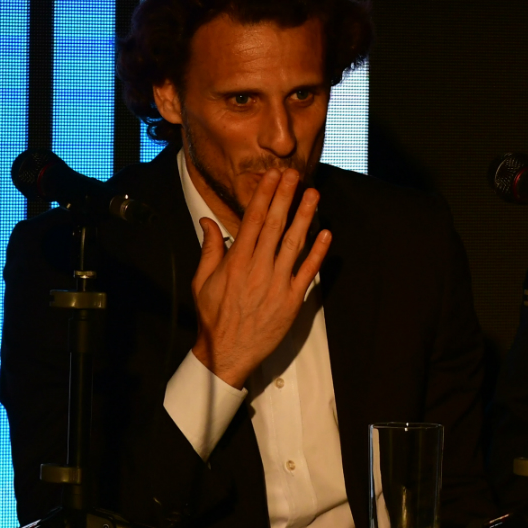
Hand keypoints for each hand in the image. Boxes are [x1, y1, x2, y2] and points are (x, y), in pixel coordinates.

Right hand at [190, 168, 330, 387]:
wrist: (226, 352)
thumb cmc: (213, 317)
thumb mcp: (201, 280)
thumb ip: (209, 249)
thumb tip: (207, 221)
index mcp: (236, 261)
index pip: (253, 220)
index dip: (264, 195)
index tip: (272, 177)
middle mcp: (258, 268)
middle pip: (275, 225)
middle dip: (285, 197)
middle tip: (294, 174)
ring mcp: (277, 284)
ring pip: (294, 243)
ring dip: (305, 217)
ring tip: (313, 195)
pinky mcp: (291, 300)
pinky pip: (307, 272)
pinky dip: (318, 253)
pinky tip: (326, 235)